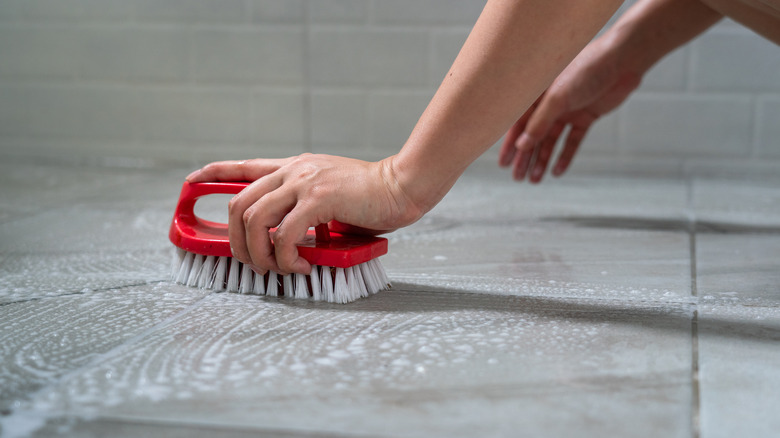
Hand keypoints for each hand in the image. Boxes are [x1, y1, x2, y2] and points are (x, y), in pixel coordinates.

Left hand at [186, 154, 422, 274]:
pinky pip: (286, 233)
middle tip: (255, 264)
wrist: (401, 186)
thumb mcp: (329, 193)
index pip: (243, 166)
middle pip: (238, 204)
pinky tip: (303, 265)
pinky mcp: (319, 198)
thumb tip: (287, 238)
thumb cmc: (370, 197)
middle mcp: (293, 171)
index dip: (212, 173)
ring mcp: (304, 182)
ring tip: (280, 269)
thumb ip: (305, 206)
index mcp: (294, 167)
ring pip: (254, 220)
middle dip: (236, 242)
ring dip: (259, 254)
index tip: (191, 182)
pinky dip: (287, 256)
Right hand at [498, 34, 641, 182]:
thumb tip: (522, 145)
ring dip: (542, 160)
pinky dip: (565, 156)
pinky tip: (557, 172)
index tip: (503, 164)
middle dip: (525, 157)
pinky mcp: (585, 117)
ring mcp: (568, 111)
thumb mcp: (558, 97)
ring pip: (551, 141)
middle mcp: (550, 103)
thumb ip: (539, 123)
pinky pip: (572, 141)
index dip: (510, 144)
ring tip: (535, 180)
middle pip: (533, 135)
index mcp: (537, 94)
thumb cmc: (586, 70)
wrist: (622, 61)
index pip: (518, 123)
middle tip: (517, 178)